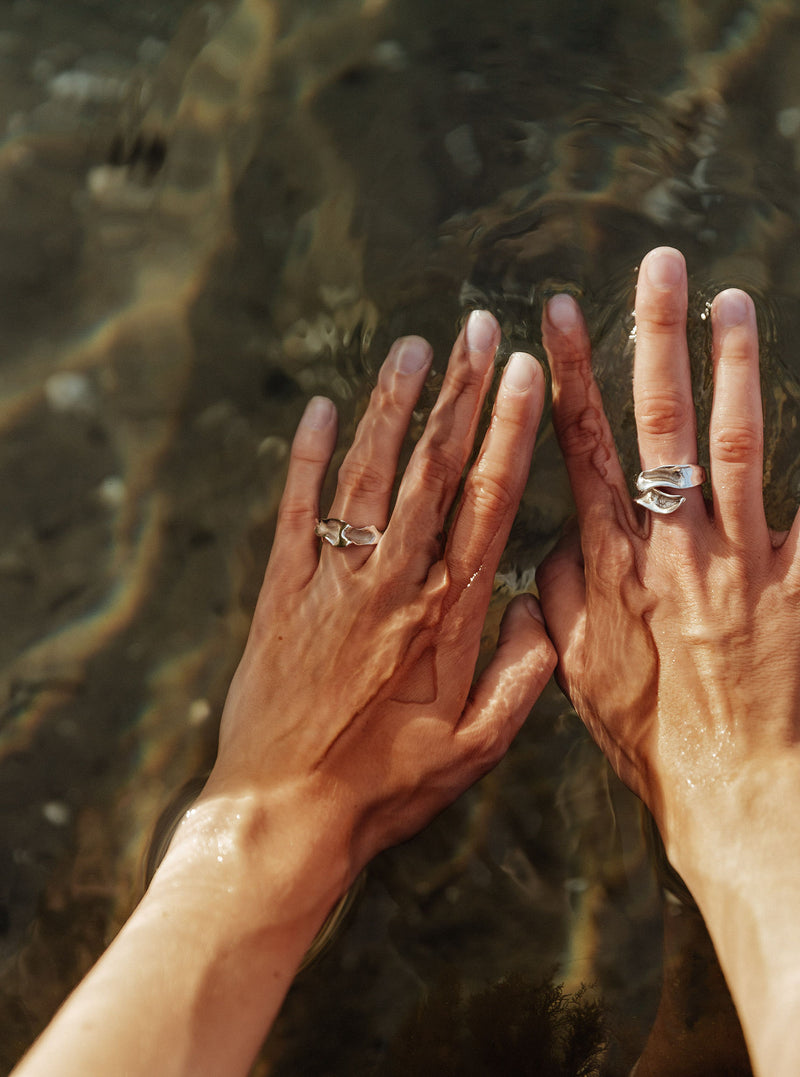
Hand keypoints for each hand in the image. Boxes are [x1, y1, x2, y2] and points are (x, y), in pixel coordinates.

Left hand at [13, 313, 554, 1076]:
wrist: (286, 811)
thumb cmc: (388, 784)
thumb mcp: (477, 747)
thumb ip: (522, 675)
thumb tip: (539, 608)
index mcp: (447, 615)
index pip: (487, 503)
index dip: (506, 432)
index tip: (522, 374)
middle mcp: (391, 585)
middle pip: (432, 471)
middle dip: (458, 394)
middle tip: (477, 329)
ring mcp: (331, 583)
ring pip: (367, 476)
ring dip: (391, 408)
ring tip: (412, 348)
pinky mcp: (278, 594)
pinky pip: (295, 510)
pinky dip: (306, 457)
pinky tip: (321, 409)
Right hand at [536, 246, 799, 1075]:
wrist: (731, 794)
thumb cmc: (647, 737)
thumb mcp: (575, 669)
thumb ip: (557, 593)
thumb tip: (552, 540)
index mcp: (613, 565)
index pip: (583, 451)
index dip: (571, 379)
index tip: (560, 316)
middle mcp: (674, 550)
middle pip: (660, 428)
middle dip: (654, 340)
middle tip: (658, 266)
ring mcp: (743, 565)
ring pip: (738, 448)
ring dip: (732, 370)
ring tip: (729, 300)